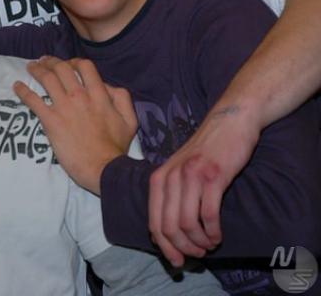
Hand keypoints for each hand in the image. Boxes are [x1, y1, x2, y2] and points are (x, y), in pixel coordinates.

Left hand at [14, 56, 137, 193]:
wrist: (103, 168)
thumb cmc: (116, 147)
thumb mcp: (129, 120)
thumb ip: (121, 98)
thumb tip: (108, 86)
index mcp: (99, 94)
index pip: (84, 66)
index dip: (74, 62)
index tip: (68, 65)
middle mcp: (79, 95)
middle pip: (62, 68)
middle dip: (51, 61)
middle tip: (43, 60)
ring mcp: (64, 107)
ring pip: (47, 79)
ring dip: (37, 70)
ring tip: (30, 66)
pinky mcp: (51, 121)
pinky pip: (33, 101)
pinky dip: (23, 91)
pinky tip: (17, 86)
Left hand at [148, 104, 260, 266]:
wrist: (229, 123)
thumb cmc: (206, 150)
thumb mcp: (179, 169)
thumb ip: (170, 194)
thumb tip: (164, 232)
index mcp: (160, 176)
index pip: (154, 221)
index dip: (164, 246)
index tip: (177, 260)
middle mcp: (171, 176)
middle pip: (169, 226)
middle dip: (183, 248)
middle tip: (197, 255)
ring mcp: (191, 175)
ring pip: (187, 224)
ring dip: (200, 242)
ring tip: (209, 245)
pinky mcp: (213, 176)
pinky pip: (209, 214)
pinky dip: (213, 231)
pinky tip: (218, 235)